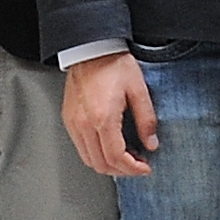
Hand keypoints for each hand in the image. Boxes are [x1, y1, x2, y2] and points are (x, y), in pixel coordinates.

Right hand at [63, 53, 157, 179]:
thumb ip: (146, 120)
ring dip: (108, 165)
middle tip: (138, 165)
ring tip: (126, 158)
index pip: (116, 157)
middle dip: (122, 171)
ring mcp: (73, 123)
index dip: (132, 168)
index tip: (145, 168)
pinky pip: (80, 147)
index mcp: (102, 118)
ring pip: (88, 159)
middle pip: (100, 164)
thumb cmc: (113, 64)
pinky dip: (96, 154)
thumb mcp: (139, 90)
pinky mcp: (69, 119)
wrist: (91, 49)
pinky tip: (109, 147)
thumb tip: (151, 143)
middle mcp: (84, 124)